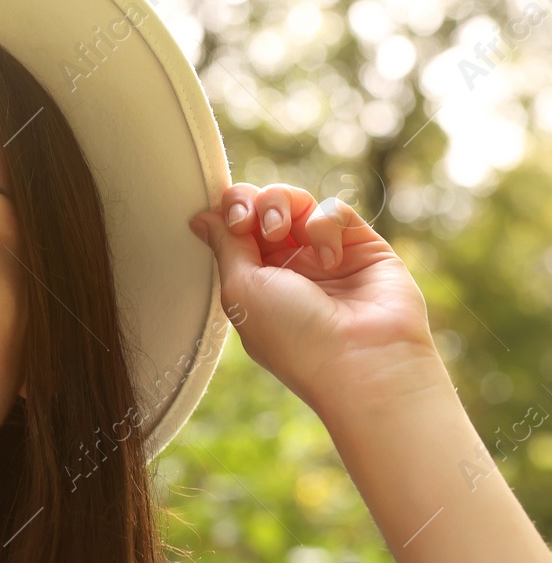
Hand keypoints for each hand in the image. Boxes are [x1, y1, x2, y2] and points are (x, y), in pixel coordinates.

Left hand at [186, 182, 443, 414]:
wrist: (361, 361)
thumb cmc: (293, 336)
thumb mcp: (242, 289)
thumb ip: (225, 245)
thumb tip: (201, 217)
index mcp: (254, 281)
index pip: (233, 229)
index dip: (228, 212)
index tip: (231, 222)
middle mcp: (288, 266)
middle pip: (261, 207)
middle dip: (251, 202)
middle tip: (250, 222)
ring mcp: (324, 255)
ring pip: (297, 201)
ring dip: (281, 204)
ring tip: (280, 229)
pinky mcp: (362, 246)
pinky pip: (335, 210)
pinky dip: (325, 224)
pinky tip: (330, 258)